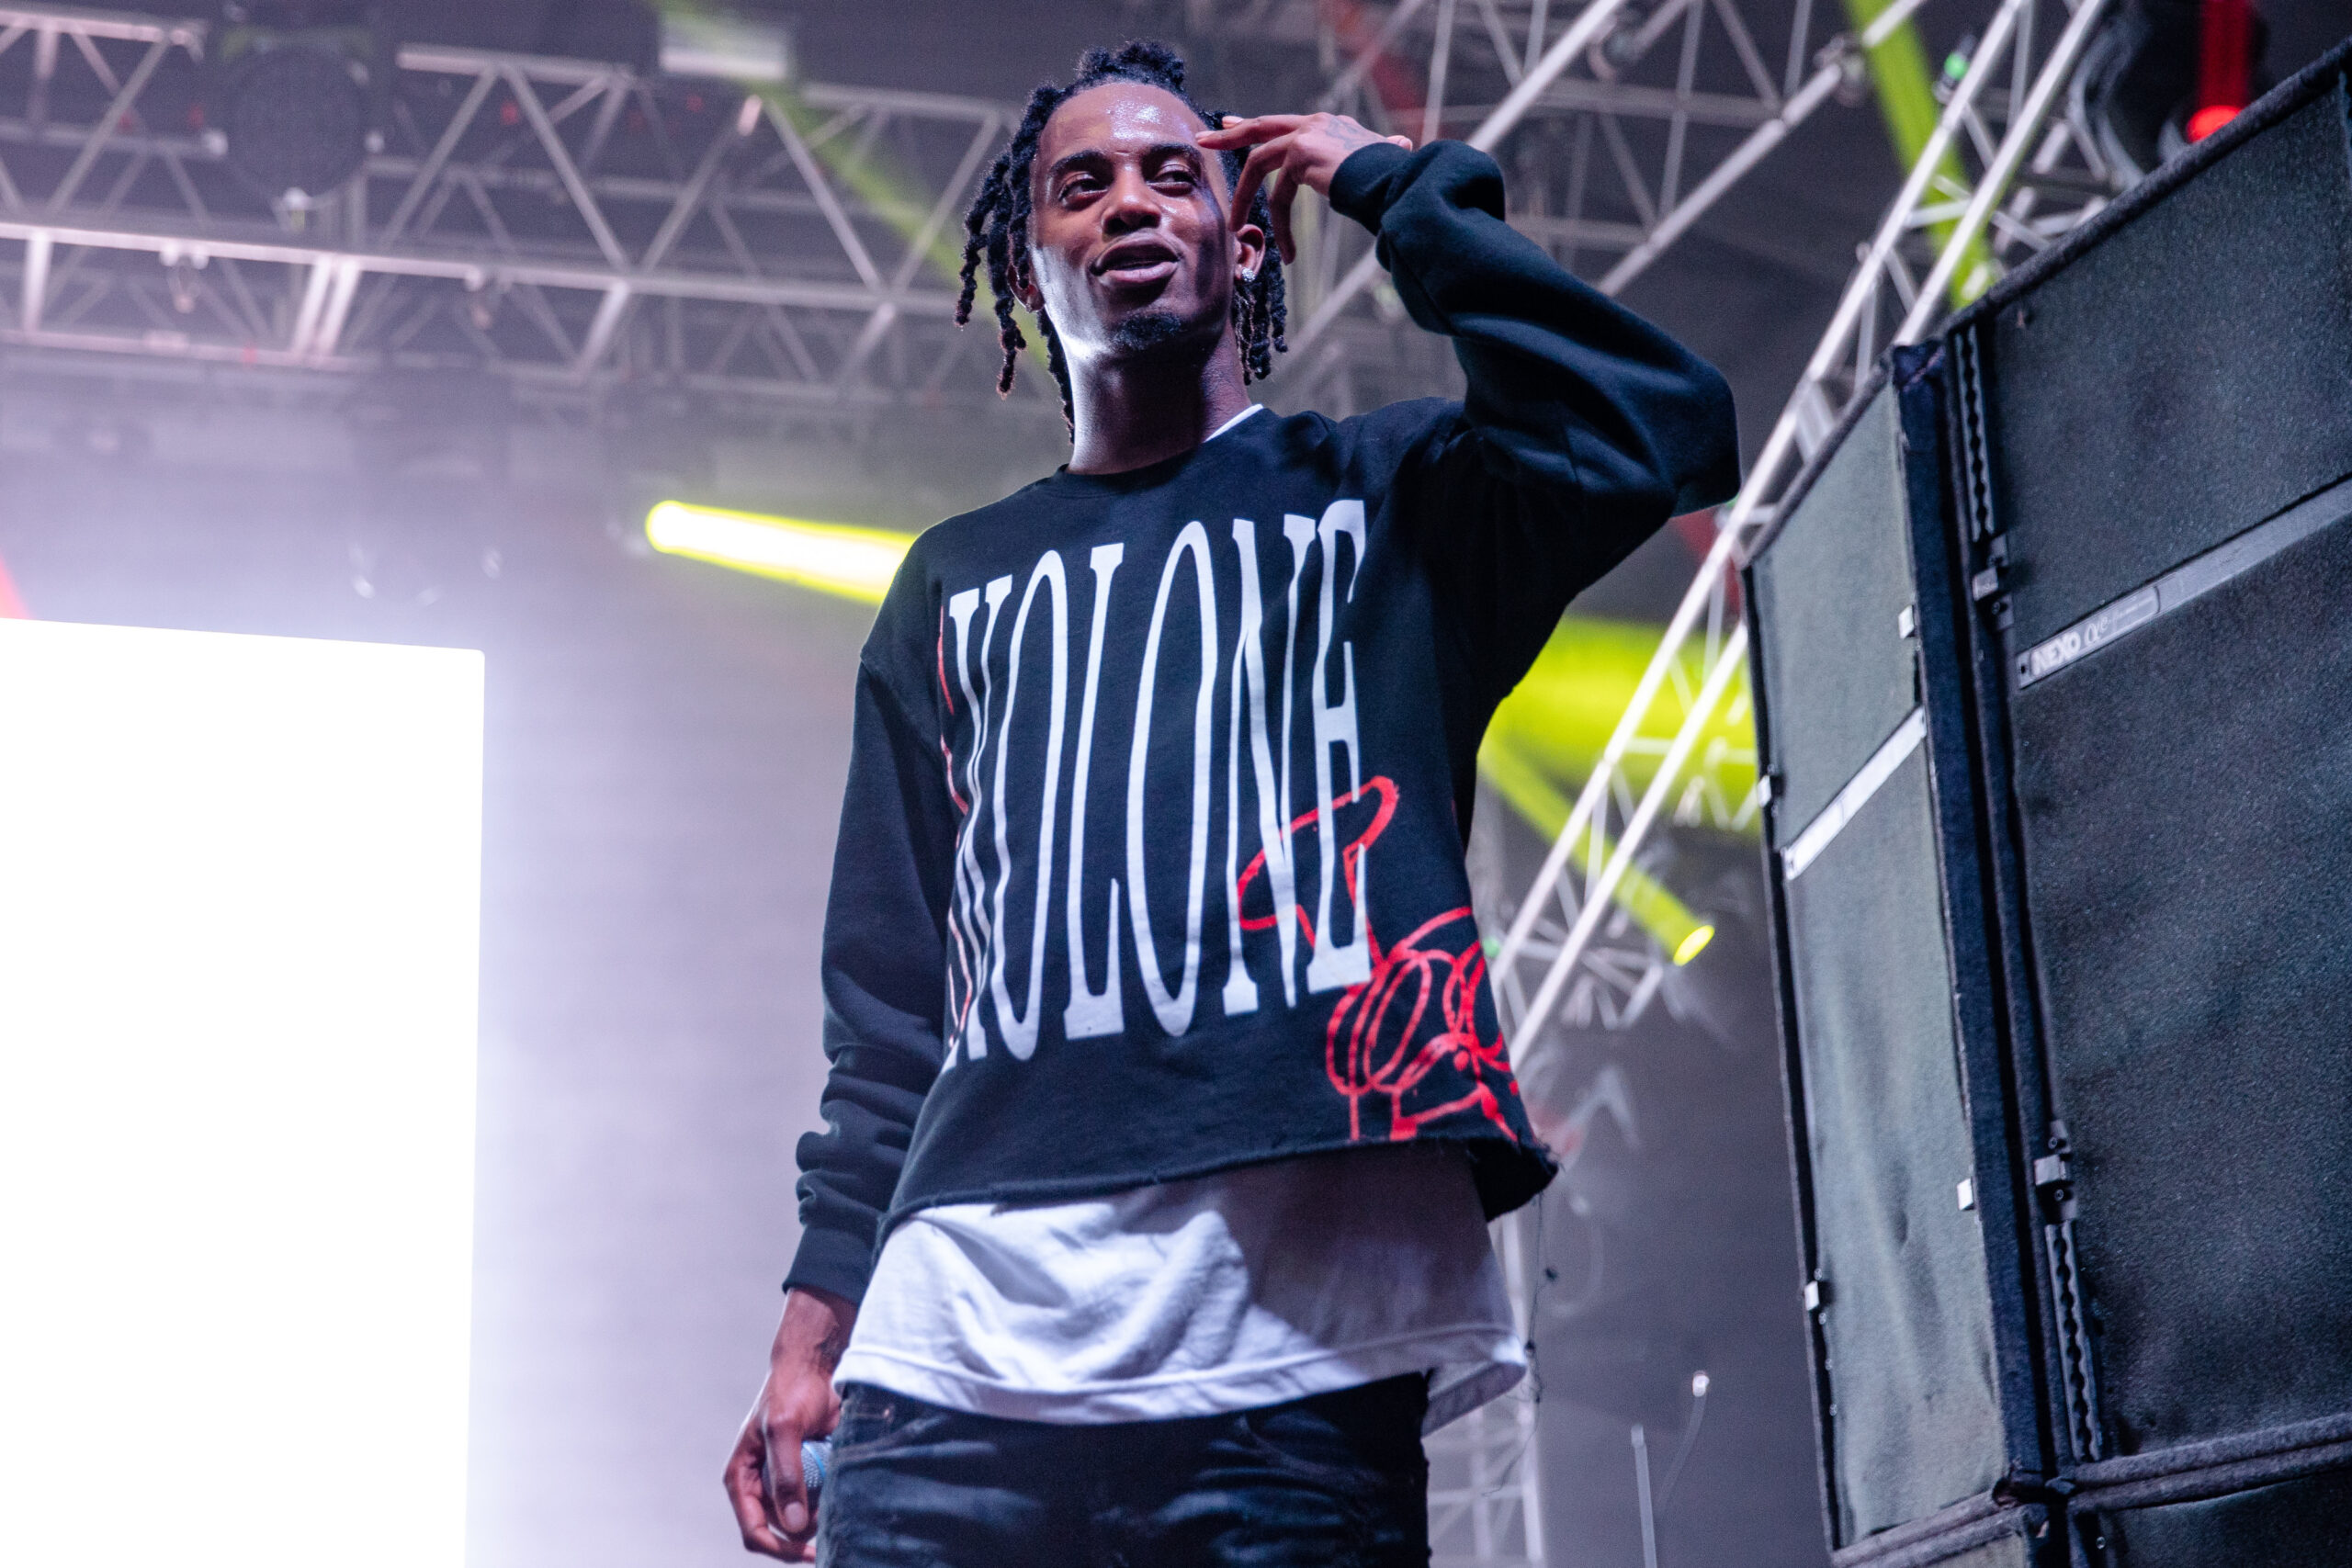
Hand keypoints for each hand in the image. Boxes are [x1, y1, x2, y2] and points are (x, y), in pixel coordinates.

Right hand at [723, 1286, 856, 1560]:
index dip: (779, 1548)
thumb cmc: (791, 1391)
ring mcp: (788, 1482)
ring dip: (822, 1516)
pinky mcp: (812, 1474)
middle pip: (782, 1530)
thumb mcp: (784, 1429)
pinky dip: (833, 1501)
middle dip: (805, 1532)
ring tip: (839, 1499)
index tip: (809, 1553)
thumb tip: (792, 1525)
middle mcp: (763, 1485)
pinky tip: (845, 1490)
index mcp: (742, 1478)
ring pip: (803, 1519)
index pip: (754, 1531)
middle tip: (832, 1523)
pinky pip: (821, 1501)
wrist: (817, 1367)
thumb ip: (787, 1475)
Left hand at [1198, 112, 1415, 263]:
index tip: (1230, 123)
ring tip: (1236, 229)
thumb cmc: (1397, 180)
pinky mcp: (1301, 152)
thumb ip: (1381, 151)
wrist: (1402, 183)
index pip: (1283, 123)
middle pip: (1261, 127)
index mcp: (1331, 125)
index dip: (1255, 125)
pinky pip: (1278, 193)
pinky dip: (1277, 223)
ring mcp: (1307, 134)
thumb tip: (1402, 145)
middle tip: (1204, 141)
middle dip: (1229, 135)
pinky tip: (1286, 249)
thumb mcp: (1382, 161)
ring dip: (1244, 198)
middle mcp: (1316, 123)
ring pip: (1259, 163)